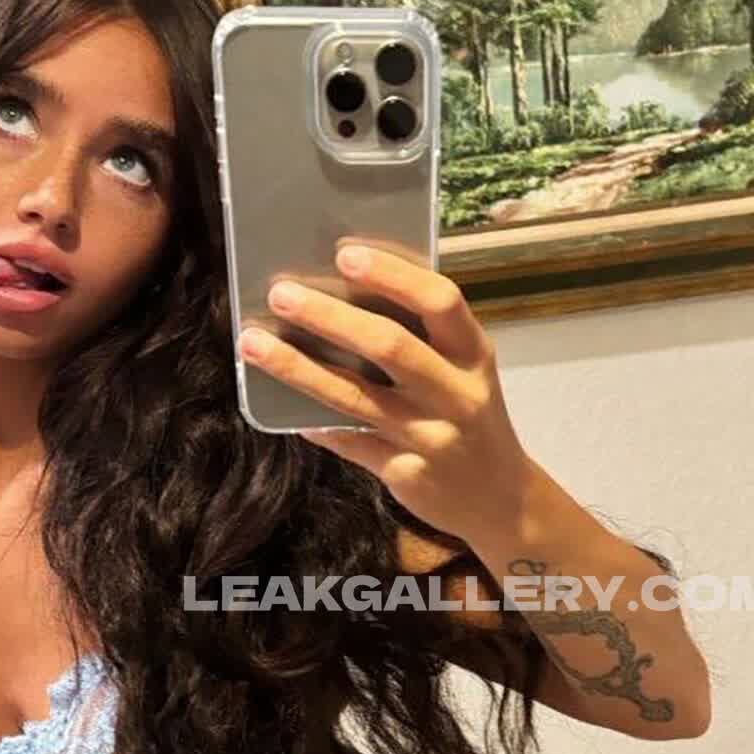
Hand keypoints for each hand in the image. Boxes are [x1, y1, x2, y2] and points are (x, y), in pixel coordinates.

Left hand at [241, 240, 530, 544]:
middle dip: (329, 316)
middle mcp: (457, 394)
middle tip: (280, 294)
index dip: (393, 275)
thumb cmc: (473, 420)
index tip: (345, 254)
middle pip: (390, 346)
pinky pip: (349, 441)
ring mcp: (431, 437)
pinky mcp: (406, 473)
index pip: (441, 302)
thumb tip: (343, 294)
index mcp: (473, 354)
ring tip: (253, 343)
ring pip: (355, 397)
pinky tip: (285, 408)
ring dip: (299, 367)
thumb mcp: (465, 373)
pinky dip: (314, 422)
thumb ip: (424, 339)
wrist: (500, 498)